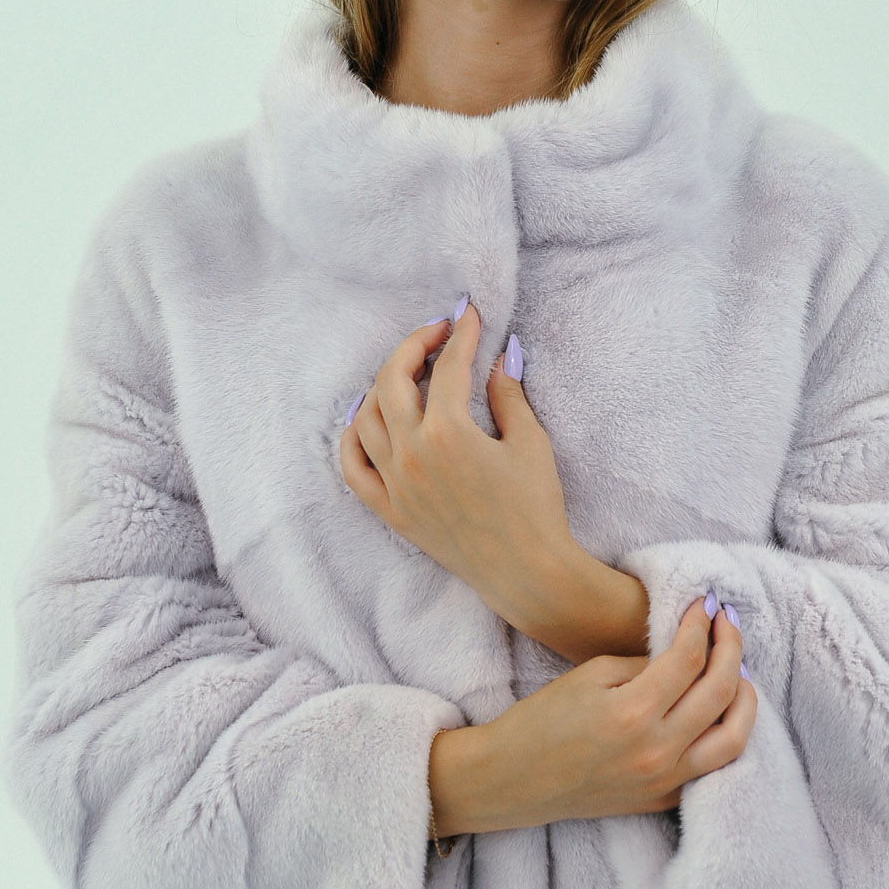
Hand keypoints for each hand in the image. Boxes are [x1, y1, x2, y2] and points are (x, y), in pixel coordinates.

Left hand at [338, 301, 578, 623]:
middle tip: (439, 335)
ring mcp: (395, 484)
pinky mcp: (390, 510)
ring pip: (365, 417)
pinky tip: (369, 418)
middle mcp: (411, 454)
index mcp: (448, 433)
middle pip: (392, 380)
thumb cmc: (536, 509)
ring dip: (384, 384)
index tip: (469, 316)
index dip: (461, 334)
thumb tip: (499, 358)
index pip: (449, 367)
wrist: (526, 572)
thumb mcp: (530, 443)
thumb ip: (508, 394)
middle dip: (414, 346)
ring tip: (410, 373)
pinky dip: (353, 436)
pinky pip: (352, 467)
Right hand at [443, 597, 755, 834]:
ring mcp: (662, 781)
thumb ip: (644, 664)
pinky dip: (726, 737)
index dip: (703, 625)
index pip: (690, 659)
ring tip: (738, 673)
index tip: (705, 605)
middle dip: (731, 649)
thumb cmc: (541, 721)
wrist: (511, 779)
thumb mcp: (589, 676)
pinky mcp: (661, 800)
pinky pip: (712, 769)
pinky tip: (721, 714)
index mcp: (631, 712)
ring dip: (745, 700)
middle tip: (727, 626)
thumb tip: (686, 655)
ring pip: (733, 739)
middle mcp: (655, 750)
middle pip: (721, 692)